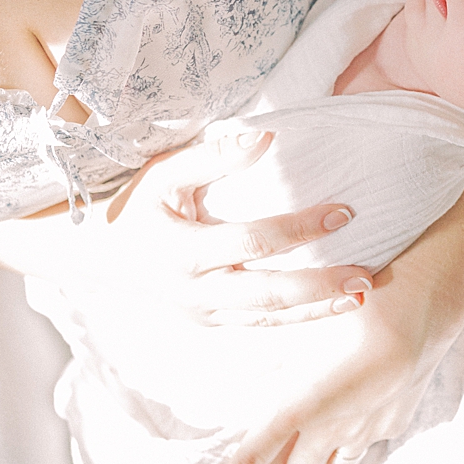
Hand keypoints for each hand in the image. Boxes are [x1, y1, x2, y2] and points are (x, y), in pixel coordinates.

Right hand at [61, 132, 373, 325]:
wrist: (98, 257)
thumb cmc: (137, 206)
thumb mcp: (163, 173)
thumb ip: (213, 156)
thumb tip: (266, 138)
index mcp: (182, 252)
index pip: (253, 241)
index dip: (300, 228)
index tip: (342, 212)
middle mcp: (194, 291)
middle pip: (268, 293)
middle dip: (320, 287)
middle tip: (365, 276)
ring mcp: (203, 314)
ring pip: (269, 319)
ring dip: (318, 310)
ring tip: (362, 295)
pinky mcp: (211, 324)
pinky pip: (261, 325)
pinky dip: (298, 318)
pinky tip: (332, 307)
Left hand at [209, 266, 442, 463]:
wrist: (423, 307)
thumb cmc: (355, 310)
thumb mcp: (300, 329)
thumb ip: (270, 357)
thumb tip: (241, 374)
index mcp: (301, 406)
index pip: (255, 456)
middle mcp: (333, 426)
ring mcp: (368, 427)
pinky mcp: (396, 418)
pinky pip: (370, 442)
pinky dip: (356, 449)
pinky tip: (359, 441)